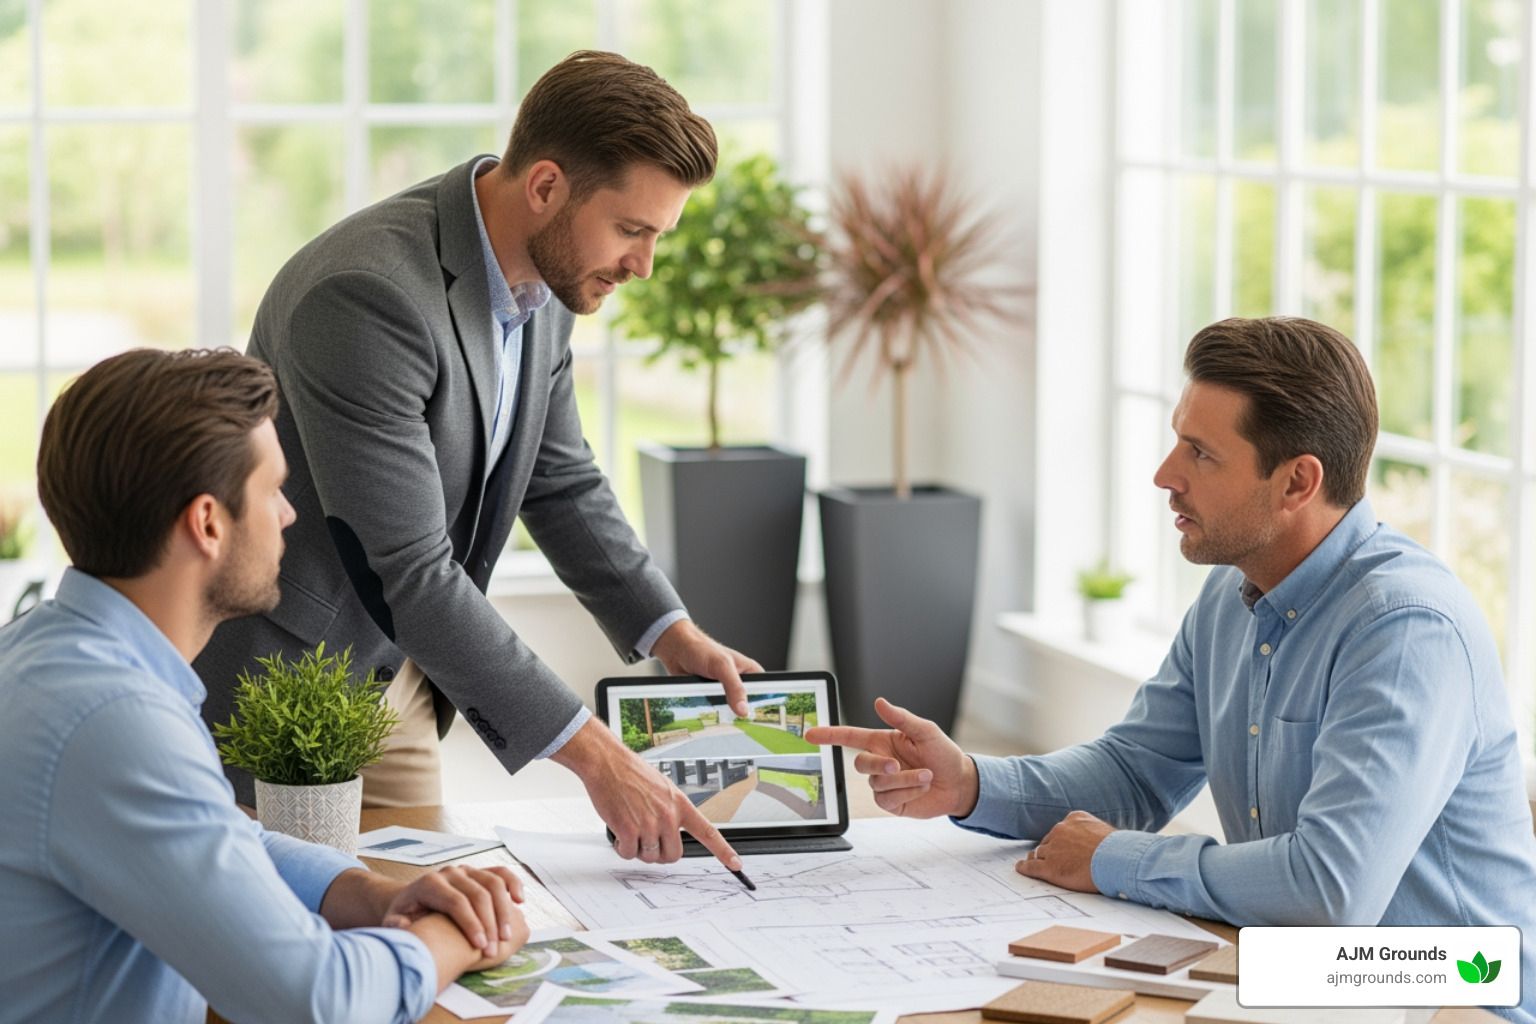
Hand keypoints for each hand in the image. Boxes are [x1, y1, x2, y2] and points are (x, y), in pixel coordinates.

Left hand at [381, 864, 526, 954]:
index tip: (479, 948)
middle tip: (495, 949)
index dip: (470, 924)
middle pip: (478, 894)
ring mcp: (466, 870)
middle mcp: (449, 873)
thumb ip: (397, 925)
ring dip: (504, 910)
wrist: (411, 901)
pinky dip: (513, 884)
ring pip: (493, 883)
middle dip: (489, 923)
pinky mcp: (478, 872)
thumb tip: (404, 925)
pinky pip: (501, 873)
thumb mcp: (394, 922)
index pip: (456, 902)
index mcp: (429, 884)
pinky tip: (520, 900)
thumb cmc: (404, 916)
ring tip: (506, 936)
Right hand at [552, 717, 743, 870]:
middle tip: (646, 839)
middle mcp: (669, 815)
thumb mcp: (662, 788)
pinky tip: (619, 831)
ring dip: (637, 849)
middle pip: (672, 855)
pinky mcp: (629, 830)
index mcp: (680, 804)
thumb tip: (670, 835)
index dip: (723, 851)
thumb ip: (670, 811)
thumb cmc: (631, 773)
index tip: (736, 865)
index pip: (708, 832)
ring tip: (629, 826)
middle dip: (659, 853)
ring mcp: (650, 823)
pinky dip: (621, 848)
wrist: (607, 762)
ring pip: (649, 857)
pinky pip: (628, 854)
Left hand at [651, 619, 760, 716]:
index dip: (764, 707)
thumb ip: (734, 687)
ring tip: (725, 727)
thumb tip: (743, 709)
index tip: (762, 722)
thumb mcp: (722, 666)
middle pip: (748, 706)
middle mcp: (740, 683)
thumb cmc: (702, 649)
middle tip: (742, 728)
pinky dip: (712, 716)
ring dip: (726, 717)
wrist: (676, 650)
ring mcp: (725, 692)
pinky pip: (715, 712)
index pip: (764, 693)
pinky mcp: (711, 698)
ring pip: (730, 711)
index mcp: (750, 673)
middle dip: (743, 716)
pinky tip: (711, 722)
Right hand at [805, 697, 978, 818]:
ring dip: (905, 780)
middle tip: (896, 765)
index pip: (850, 737)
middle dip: (878, 765)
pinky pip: (887, 799)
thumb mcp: (926, 731)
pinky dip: (908, 792)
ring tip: (927, 776)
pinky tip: (922, 788)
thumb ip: (901, 718)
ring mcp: (884, 784)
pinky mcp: (892, 802)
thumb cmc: (943, 753)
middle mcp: (880, 761)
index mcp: (883, 741)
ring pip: (877, 783)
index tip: (810, 735)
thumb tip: (879, 702)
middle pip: (860, 763)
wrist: (959, 783)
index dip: (829, 735)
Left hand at [1013, 810, 1114, 892]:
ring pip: (1039, 853)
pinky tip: (1021, 868)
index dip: (1060, 840)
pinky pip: (1031, 867)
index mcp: (1074, 818)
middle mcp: (1060, 830)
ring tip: (1033, 862)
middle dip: (1050, 849)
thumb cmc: (1119, 850)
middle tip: (1052, 858)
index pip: (1061, 829)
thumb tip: (1094, 843)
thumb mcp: (1105, 832)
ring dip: (1037, 858)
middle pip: (1049, 841)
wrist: (1117, 860)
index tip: (1061, 846)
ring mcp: (1053, 849)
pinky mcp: (1049, 867)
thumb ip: (1092, 834)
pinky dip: (1025, 868)